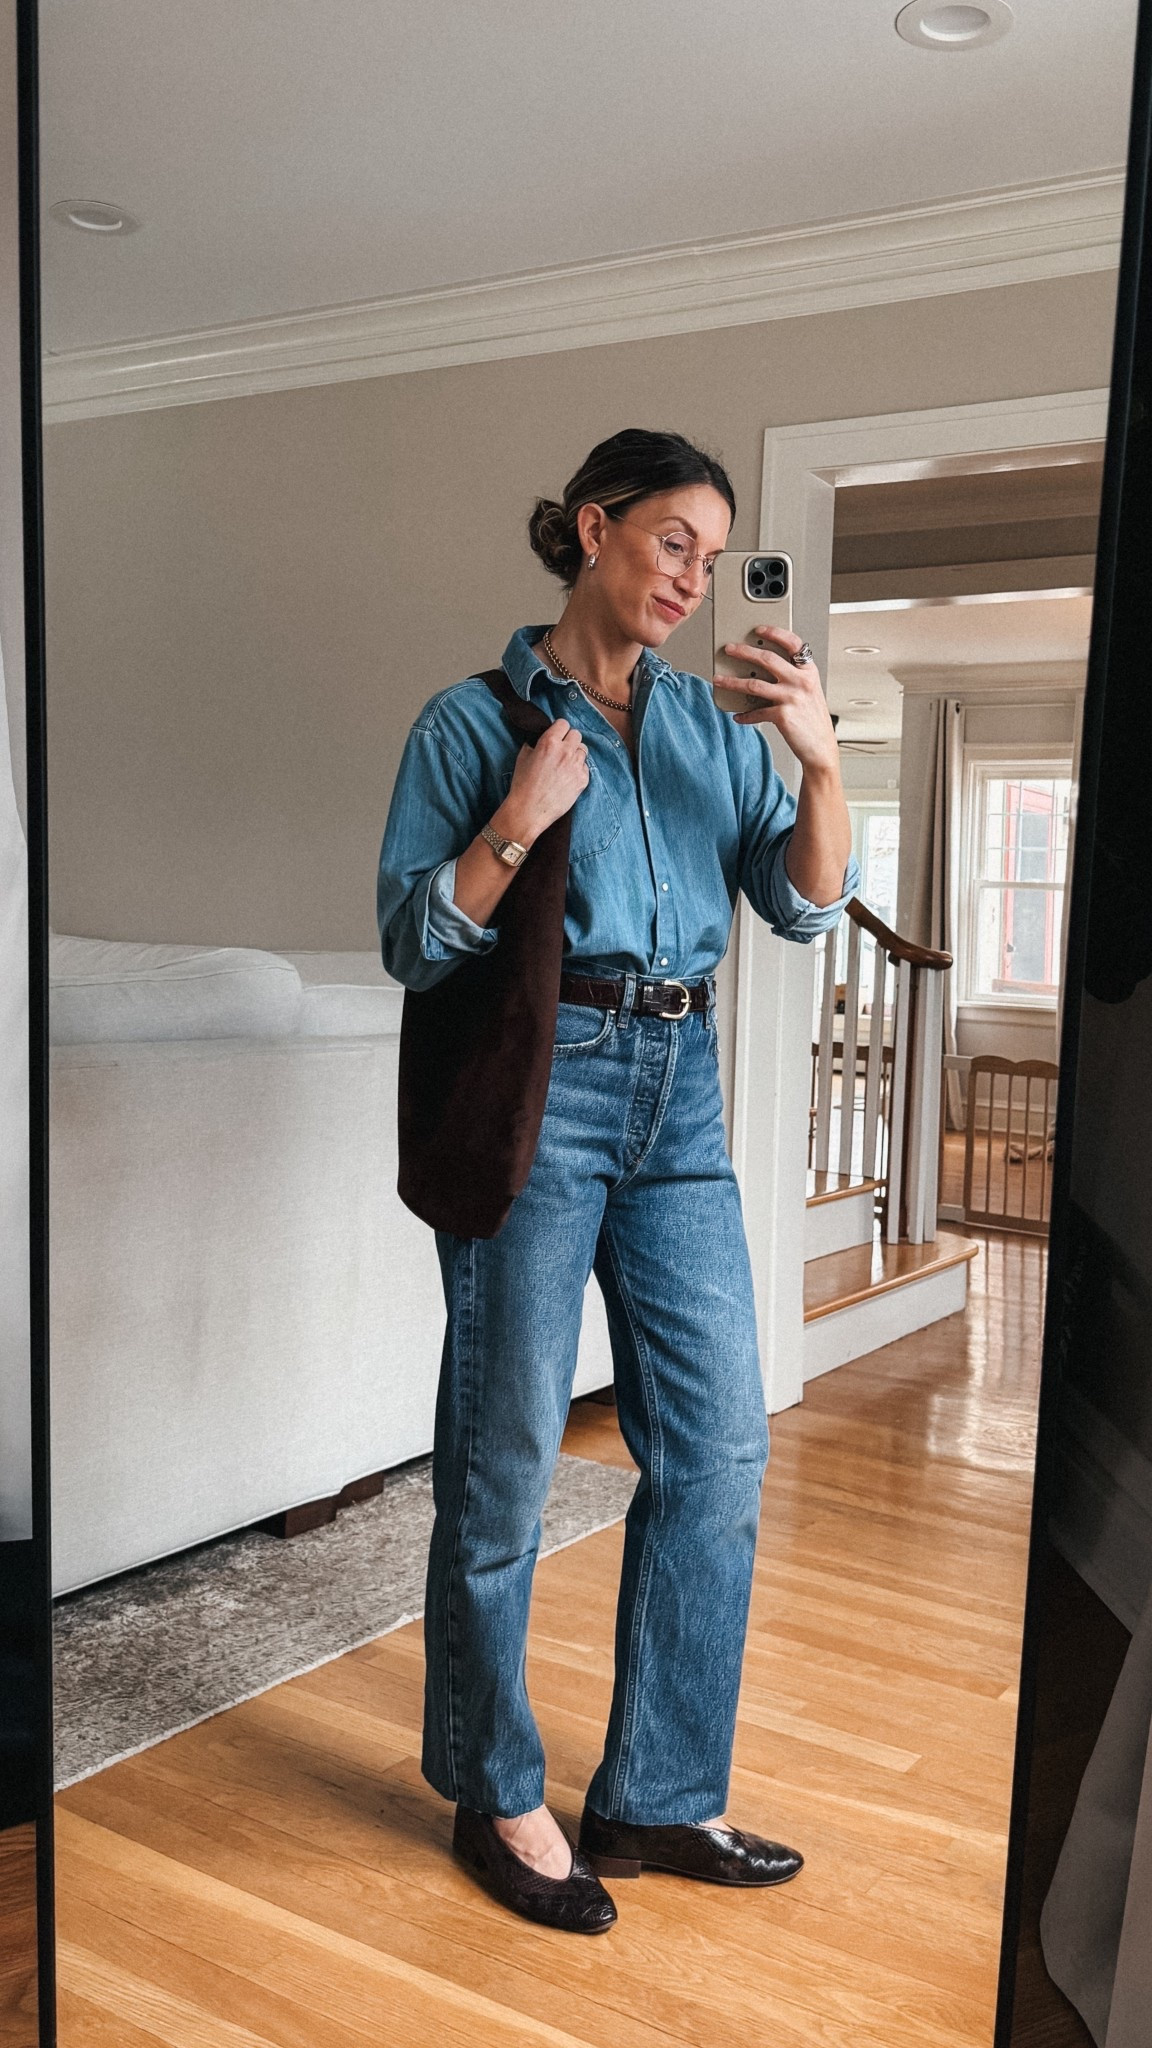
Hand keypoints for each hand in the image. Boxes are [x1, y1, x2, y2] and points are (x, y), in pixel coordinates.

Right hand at [498, 718, 589, 844]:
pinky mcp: (583, 780)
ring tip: (565, 764)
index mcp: (549, 742)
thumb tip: (540, 740)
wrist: (529, 810)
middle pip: (576, 734)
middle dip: (569, 740)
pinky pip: (585, 766)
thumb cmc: (523, 784)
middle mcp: (565, 751)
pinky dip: (579, 769)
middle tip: (562, 749)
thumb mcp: (523, 757)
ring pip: (583, 750)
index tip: (557, 736)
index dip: (559, 729)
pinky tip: (568, 776)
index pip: (563, 723)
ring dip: (575, 754)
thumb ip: (534, 744)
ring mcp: (576, 766)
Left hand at [715, 625, 839, 775]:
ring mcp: (792, 698)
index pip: (792, 643)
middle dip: (743, 652)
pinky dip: (744, 715)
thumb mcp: (809, 692)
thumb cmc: (813, 720)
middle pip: (767, 659)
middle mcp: (801, 681)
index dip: (774, 633)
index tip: (758, 630)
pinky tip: (737, 716)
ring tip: (719, 679)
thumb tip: (762, 669)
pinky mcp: (782, 716)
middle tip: (729, 649)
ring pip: (754, 684)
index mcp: (809, 671)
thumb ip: (793, 677)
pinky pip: (756, 712)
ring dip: (732, 682)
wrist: (821, 747)